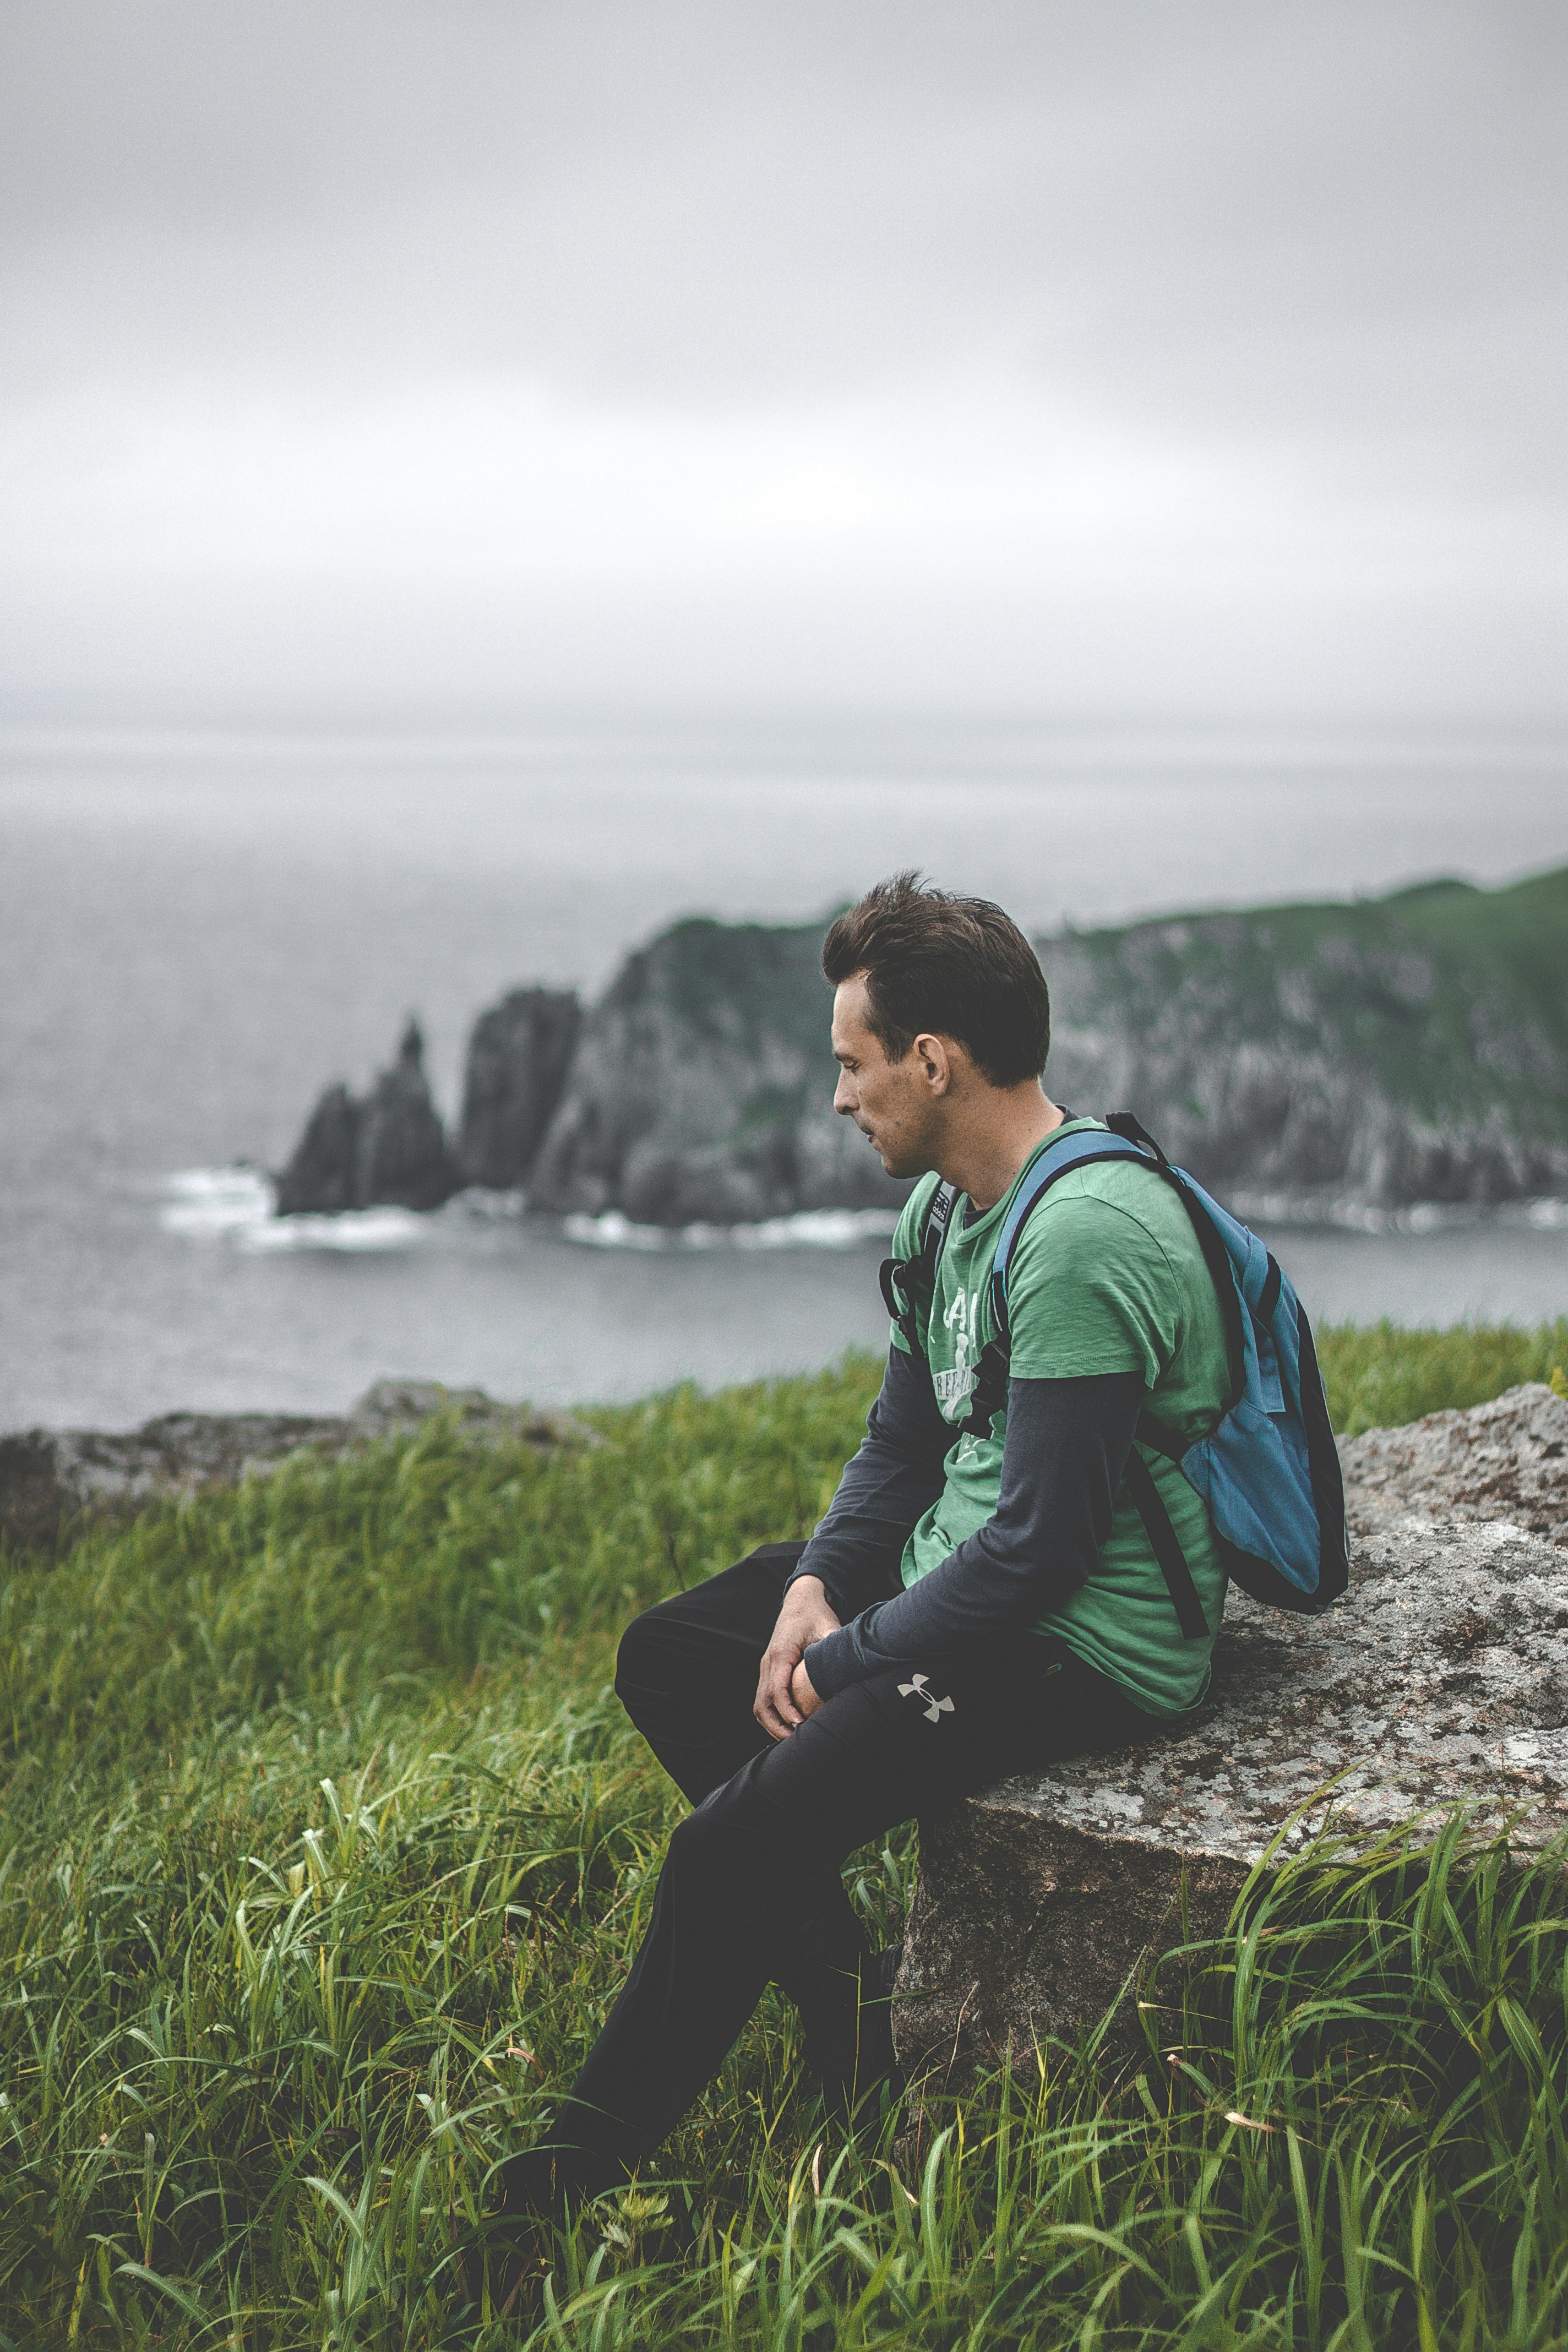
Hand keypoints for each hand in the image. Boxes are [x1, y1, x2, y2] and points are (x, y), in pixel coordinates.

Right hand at [755, 1575, 839, 1740]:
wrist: (801, 1599)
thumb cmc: (816, 1614)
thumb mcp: (829, 1628)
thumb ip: (835, 1649)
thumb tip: (852, 1670)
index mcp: (781, 1653)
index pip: (777, 1690)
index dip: (788, 1712)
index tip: (802, 1726)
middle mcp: (768, 1662)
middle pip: (762, 1704)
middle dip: (777, 1726)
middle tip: (798, 1740)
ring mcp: (766, 1667)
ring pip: (760, 1706)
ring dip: (773, 1725)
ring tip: (793, 1739)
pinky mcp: (770, 1671)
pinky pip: (764, 1699)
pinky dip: (773, 1716)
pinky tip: (789, 1727)